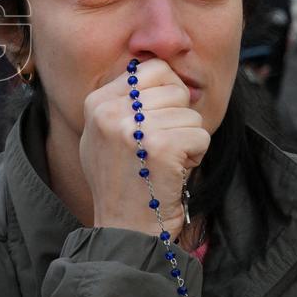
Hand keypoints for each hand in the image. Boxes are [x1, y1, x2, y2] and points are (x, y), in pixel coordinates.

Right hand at [79, 58, 209, 240]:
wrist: (124, 229)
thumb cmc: (120, 182)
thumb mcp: (104, 134)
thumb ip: (124, 101)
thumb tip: (159, 67)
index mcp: (96, 102)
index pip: (152, 68)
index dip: (166, 94)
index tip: (154, 123)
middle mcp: (109, 111)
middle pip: (174, 88)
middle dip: (178, 118)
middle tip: (158, 148)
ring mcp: (133, 128)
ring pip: (190, 114)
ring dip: (187, 141)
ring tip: (163, 163)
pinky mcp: (159, 147)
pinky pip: (200, 136)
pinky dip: (195, 157)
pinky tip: (172, 173)